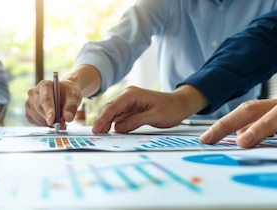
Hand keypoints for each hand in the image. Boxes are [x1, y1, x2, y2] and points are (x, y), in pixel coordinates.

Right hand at [25, 79, 81, 128]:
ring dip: (48, 122)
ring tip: (58, 120)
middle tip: (62, 125)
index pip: (45, 99)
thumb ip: (71, 106)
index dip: (48, 111)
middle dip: (50, 119)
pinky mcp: (28, 111)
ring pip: (36, 116)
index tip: (52, 121)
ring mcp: (29, 102)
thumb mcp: (73, 97)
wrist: (63, 94)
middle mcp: (34, 92)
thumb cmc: (67, 94)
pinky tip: (50, 119)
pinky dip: (44, 124)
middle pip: (39, 108)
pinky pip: (35, 121)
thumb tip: (67, 118)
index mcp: (45, 85)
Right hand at [92, 85, 206, 133]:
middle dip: (102, 121)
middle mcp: (128, 96)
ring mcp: (129, 103)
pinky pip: (120, 117)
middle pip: (110, 109)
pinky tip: (109, 131)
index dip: (104, 118)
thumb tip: (118, 128)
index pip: (113, 107)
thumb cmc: (171, 108)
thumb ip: (135, 121)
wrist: (180, 105)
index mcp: (132, 94)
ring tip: (100, 134)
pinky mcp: (131, 109)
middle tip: (96, 134)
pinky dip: (114, 124)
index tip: (97, 129)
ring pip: (113, 113)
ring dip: (107, 123)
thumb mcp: (155, 116)